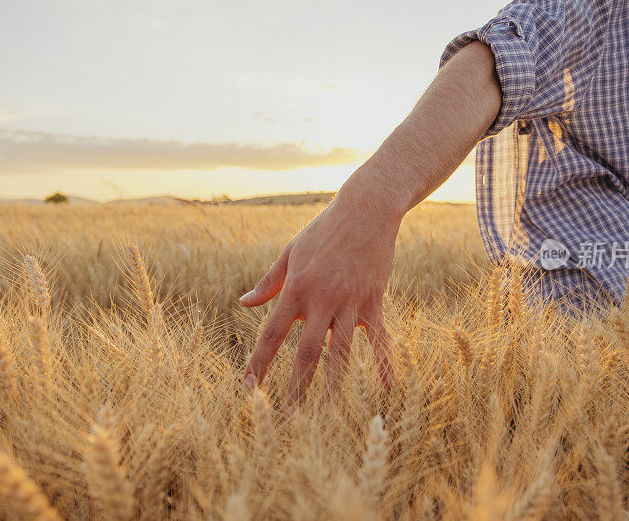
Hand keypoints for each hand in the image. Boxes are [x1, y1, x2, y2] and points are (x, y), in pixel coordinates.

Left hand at [238, 189, 398, 409]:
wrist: (365, 210)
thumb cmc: (323, 231)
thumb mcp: (290, 253)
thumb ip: (268, 282)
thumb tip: (243, 303)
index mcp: (296, 289)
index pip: (272, 334)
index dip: (259, 363)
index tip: (248, 387)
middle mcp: (321, 300)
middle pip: (306, 353)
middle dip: (295, 388)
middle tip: (287, 417)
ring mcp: (350, 303)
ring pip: (340, 354)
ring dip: (330, 387)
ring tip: (322, 416)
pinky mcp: (374, 301)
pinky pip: (379, 339)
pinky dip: (382, 364)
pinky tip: (385, 389)